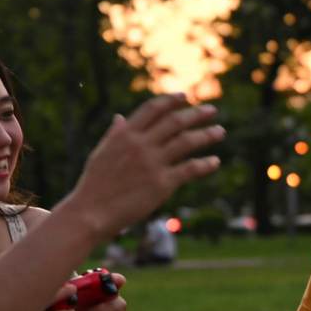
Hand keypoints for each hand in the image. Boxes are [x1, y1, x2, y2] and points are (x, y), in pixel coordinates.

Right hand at [58, 96, 222, 237]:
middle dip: (196, 114)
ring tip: (220, 132)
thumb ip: (114, 134)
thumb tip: (120, 117)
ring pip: (186, 141)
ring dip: (206, 135)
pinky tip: (215, 161)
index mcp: (125, 134)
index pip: (153, 109)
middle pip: (175, 121)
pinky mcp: (162, 184)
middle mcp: (140, 144)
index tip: (186, 97)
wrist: (90, 213)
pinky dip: (205, 164)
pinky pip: (190, 169)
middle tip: (212, 110)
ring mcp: (152, 163)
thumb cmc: (94, 184)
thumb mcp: (101, 152)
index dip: (171, 100)